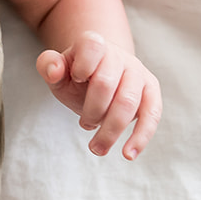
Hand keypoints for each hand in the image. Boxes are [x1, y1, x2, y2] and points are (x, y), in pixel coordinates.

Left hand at [36, 32, 160, 159]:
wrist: (100, 76)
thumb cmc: (76, 75)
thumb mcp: (57, 71)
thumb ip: (49, 66)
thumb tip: (53, 70)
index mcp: (94, 45)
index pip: (92, 46)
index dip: (83, 66)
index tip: (76, 80)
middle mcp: (119, 55)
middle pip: (106, 84)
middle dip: (91, 111)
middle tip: (83, 124)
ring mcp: (138, 72)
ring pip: (129, 102)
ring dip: (111, 130)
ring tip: (96, 148)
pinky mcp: (151, 91)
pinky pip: (152, 114)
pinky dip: (141, 136)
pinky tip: (128, 154)